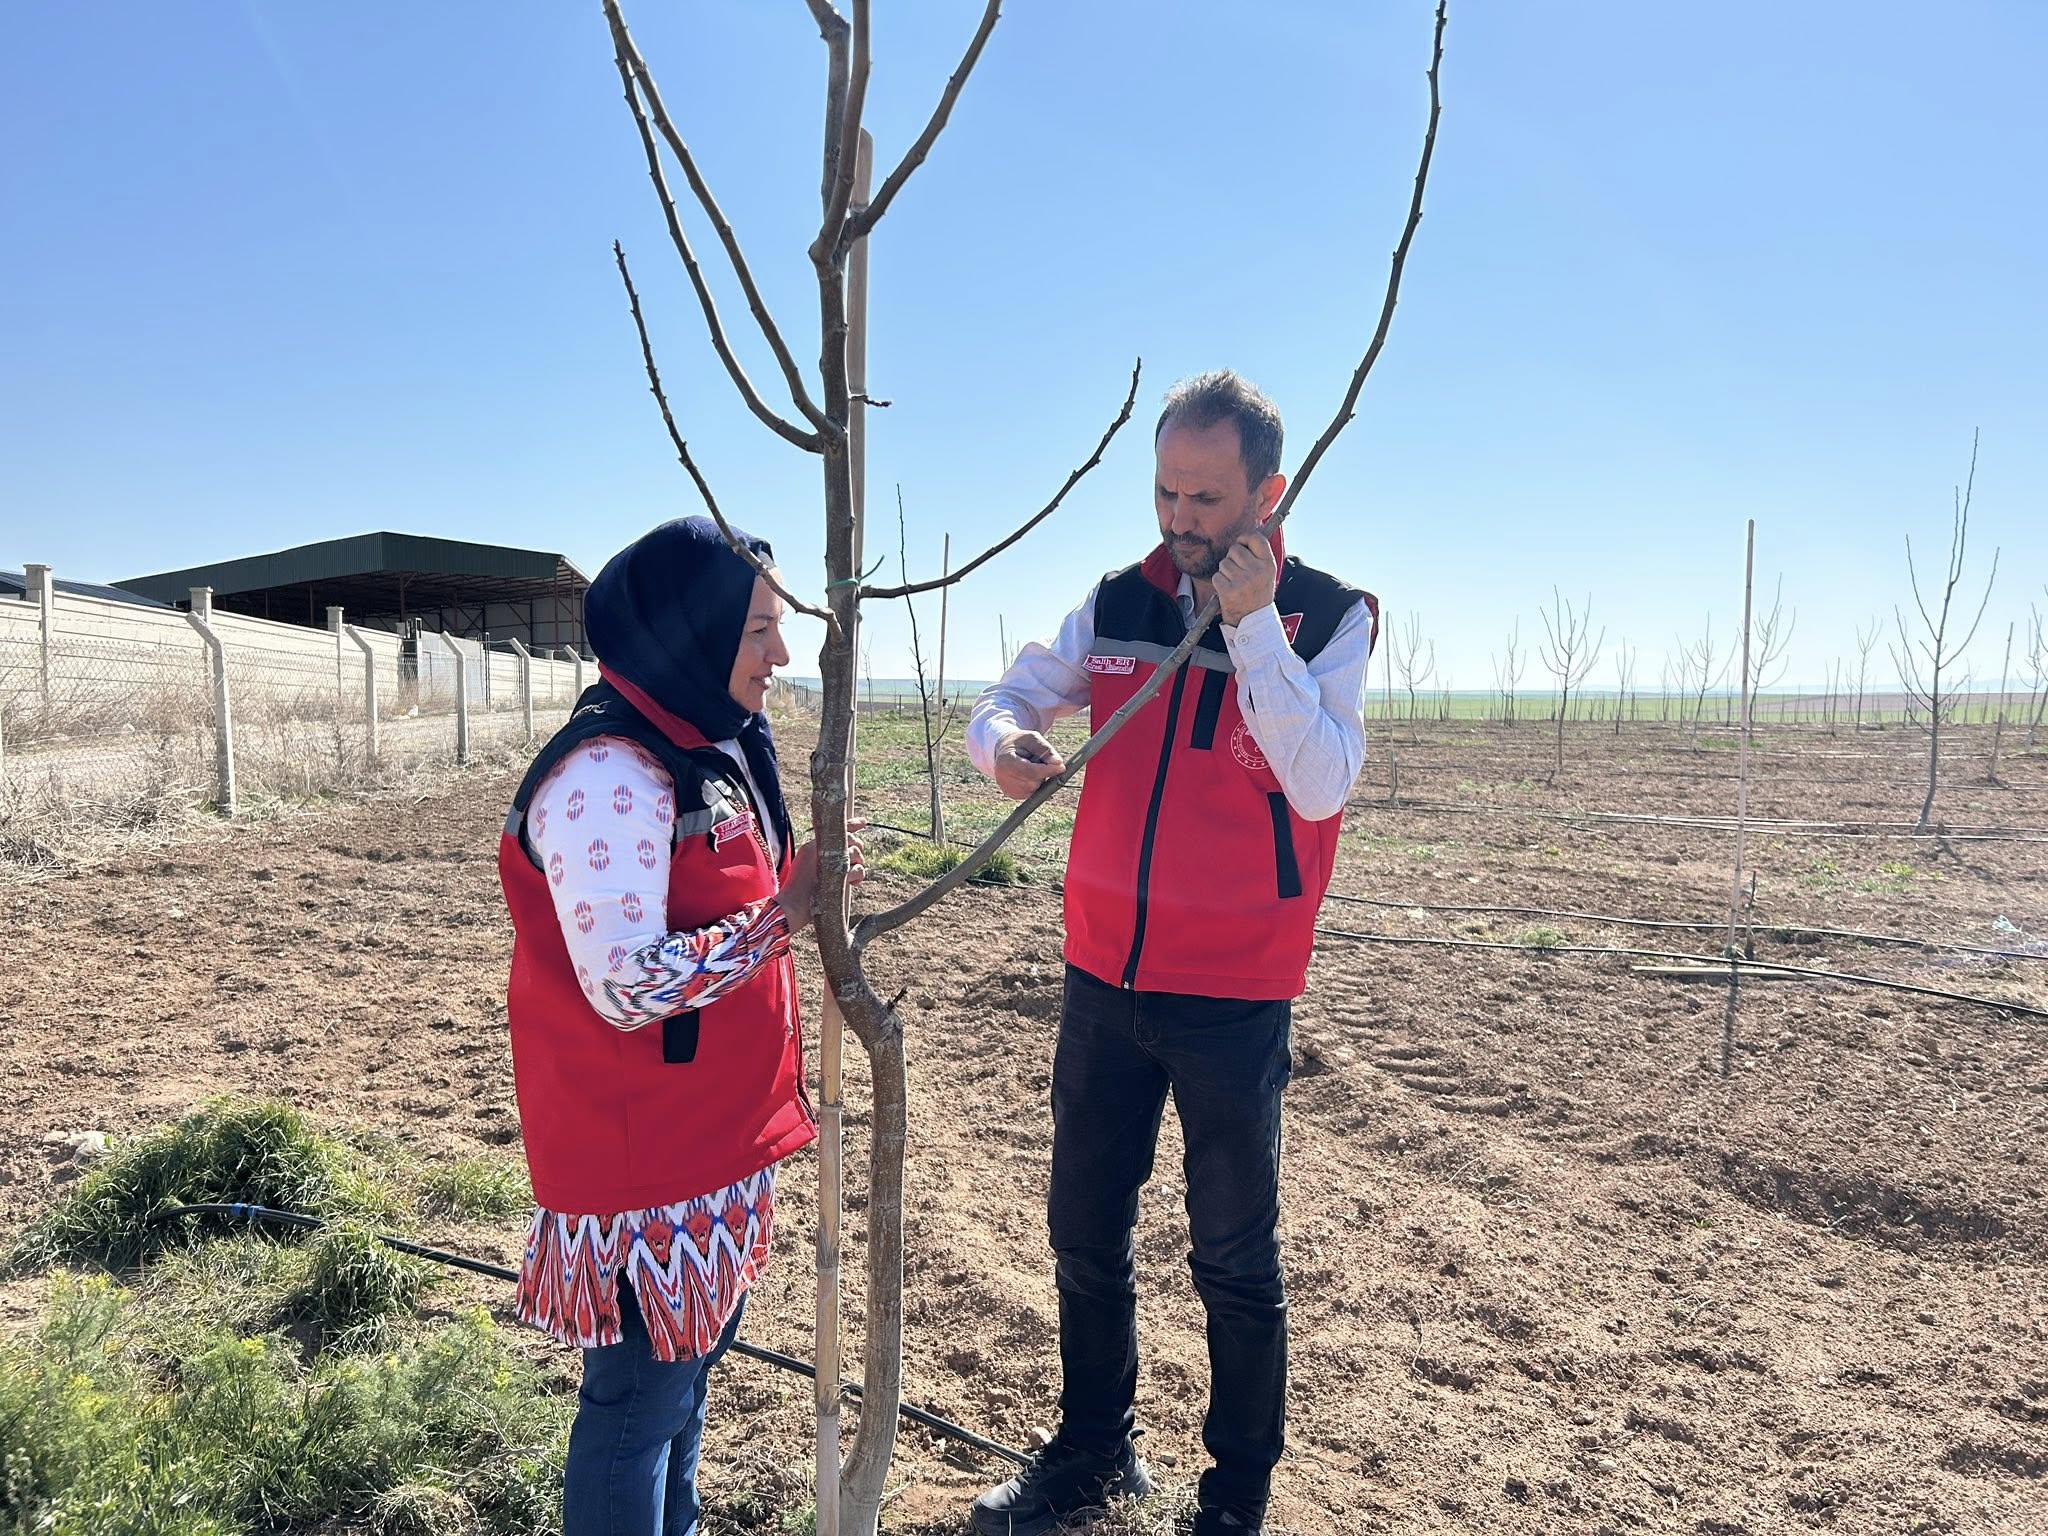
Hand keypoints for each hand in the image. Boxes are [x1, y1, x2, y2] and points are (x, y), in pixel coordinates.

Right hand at [778, 820, 864, 934]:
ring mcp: (829, 859)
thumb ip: (820, 855)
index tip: (864, 822)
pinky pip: (858, 870)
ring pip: (856, 854)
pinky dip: (858, 877)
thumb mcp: (805, 866)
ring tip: (851, 876)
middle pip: (850, 839)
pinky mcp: (839, 873)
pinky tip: (852, 884)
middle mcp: (820, 848)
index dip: (853, 823)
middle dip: (858, 849)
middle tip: (857, 860)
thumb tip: (845, 852)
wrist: (792, 906)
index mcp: (811, 845)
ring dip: (858, 865)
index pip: (834, 827)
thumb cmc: (798, 890)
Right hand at [993, 730, 1065, 800]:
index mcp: (1005, 762)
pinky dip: (1036, 784)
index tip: (1062, 767)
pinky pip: (1033, 793)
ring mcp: (1007, 789)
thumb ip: (1046, 749)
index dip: (1048, 770)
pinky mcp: (1013, 795)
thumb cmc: (1020, 742)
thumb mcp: (1032, 738)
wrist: (1005, 749)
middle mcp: (1003, 778)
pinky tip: (1028, 774)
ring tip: (1031, 766)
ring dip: (1039, 779)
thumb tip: (1059, 763)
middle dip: (1043, 773)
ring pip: (1035, 789)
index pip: (1030, 771)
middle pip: (1034, 782)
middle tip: (1040, 761)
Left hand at [1214, 532, 1277, 626]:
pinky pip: (1217, 576)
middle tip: (1238, 573)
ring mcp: (1243, 581)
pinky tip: (1228, 591)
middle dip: (1232, 559)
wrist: (1253, 621)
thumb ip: (1259, 555)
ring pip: (1224, 563)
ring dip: (1225, 572)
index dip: (1245, 538)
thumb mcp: (1266, 574)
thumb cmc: (1258, 595)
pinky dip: (1219, 583)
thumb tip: (1251, 531)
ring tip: (1235, 583)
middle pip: (1235, 549)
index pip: (1255, 538)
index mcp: (1268, 564)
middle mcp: (1257, 571)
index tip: (1241, 544)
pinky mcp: (1229, 590)